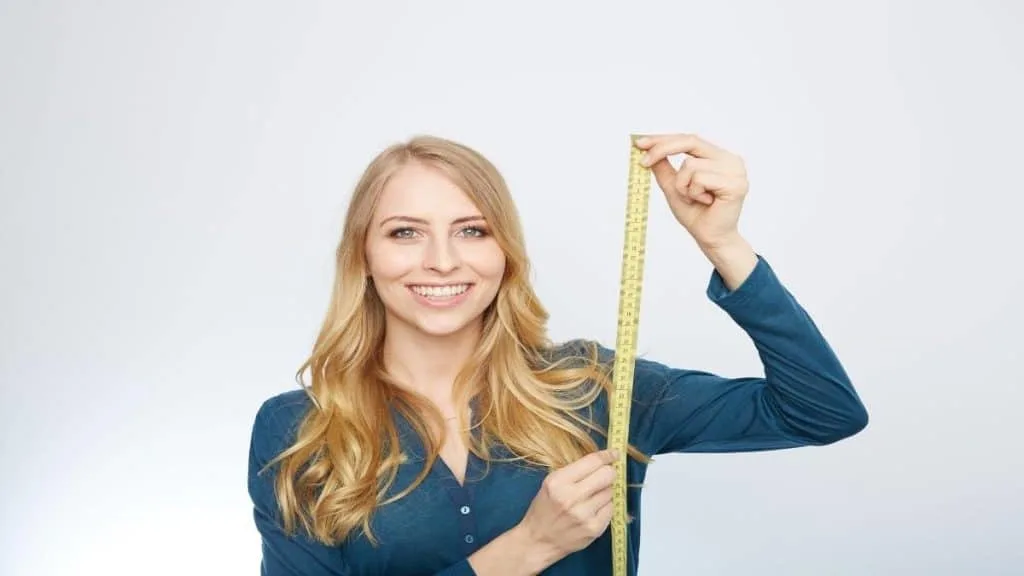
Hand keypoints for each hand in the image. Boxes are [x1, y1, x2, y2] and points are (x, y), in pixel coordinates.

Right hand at [515, 449, 617, 567]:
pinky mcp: (594, 528)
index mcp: (558, 482)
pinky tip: (593, 510)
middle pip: (607, 475)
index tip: (614, 454)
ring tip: (591, 498)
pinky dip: (605, 507)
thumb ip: (574, 472)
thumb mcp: (550, 483)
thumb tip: (602, 461)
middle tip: (605, 476)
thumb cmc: (544, 509)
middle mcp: (571, 497)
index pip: (592, 462)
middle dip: (609, 473)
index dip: (607, 456)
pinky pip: (611, 509)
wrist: (538, 541)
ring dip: (605, 492)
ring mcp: (584, 514)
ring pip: (610, 492)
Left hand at [634, 133, 748, 248]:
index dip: (663, 138)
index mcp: (718, 157)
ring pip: (690, 165)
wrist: (711, 238)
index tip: (639, 142)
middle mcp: (729, 159)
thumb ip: (663, 167)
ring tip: (694, 199)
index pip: (689, 139)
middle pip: (690, 141)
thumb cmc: (695, 213)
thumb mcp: (673, 186)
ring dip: (682, 186)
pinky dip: (694, 193)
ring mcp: (735, 170)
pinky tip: (706, 203)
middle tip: (643, 162)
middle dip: (662, 149)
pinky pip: (699, 179)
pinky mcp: (735, 183)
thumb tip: (647, 148)